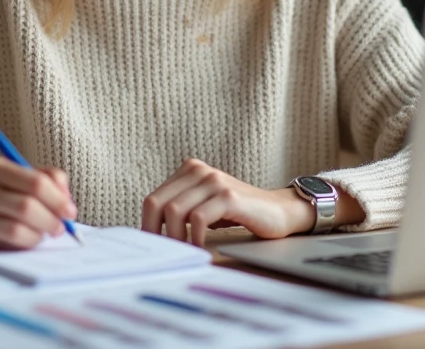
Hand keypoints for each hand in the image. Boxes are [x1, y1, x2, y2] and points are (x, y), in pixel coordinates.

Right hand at [0, 156, 76, 248]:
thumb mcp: (13, 176)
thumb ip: (45, 179)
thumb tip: (67, 200)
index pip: (36, 182)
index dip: (58, 199)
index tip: (70, 211)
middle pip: (27, 206)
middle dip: (52, 219)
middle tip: (61, 227)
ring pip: (17, 228)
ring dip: (40, 234)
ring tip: (45, 234)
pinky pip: (6, 242)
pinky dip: (26, 242)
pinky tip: (29, 239)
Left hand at [141, 159, 309, 246]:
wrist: (278, 211)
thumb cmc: (238, 212)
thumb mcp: (205, 205)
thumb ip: (182, 209)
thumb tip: (153, 232)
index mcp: (189, 170)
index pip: (153, 198)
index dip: (146, 225)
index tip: (150, 246)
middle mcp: (199, 171)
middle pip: (158, 203)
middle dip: (155, 231)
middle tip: (162, 253)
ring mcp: (214, 182)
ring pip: (175, 210)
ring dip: (175, 238)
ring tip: (183, 253)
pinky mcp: (229, 196)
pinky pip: (198, 218)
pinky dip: (193, 237)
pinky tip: (199, 248)